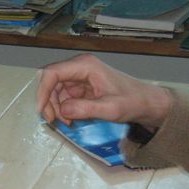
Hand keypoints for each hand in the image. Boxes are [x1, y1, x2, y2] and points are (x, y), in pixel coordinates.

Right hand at [36, 53, 172, 125]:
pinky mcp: (81, 87)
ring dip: (56, 108)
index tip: (42, 111)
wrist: (146, 103)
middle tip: (54, 121)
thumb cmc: (133, 102)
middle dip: (49, 102)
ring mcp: (80, 77)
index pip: (53, 73)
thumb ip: (86, 109)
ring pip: (55, 90)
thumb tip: (63, 111)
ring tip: (67, 122)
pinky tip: (71, 119)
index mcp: (86, 65)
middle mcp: (80, 67)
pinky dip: (63, 109)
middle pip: (51, 82)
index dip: (43, 91)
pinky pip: (64, 97)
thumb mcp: (110, 108)